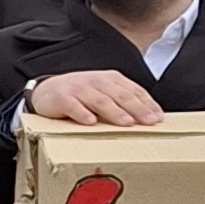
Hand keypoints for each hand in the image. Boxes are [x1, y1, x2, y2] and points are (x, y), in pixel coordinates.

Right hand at [30, 69, 166, 128]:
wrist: (46, 91)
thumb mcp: (103, 94)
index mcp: (111, 79)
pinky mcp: (62, 98)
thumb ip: (121, 103)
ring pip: (100, 100)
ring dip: (115, 112)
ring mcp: (79, 89)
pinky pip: (73, 106)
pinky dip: (82, 113)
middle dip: (137, 109)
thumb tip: (145, 119)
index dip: (147, 104)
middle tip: (149, 122)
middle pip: (121, 95)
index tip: (158, 118)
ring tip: (126, 123)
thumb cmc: (80, 96)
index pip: (133, 91)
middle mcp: (97, 81)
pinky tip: (90, 122)